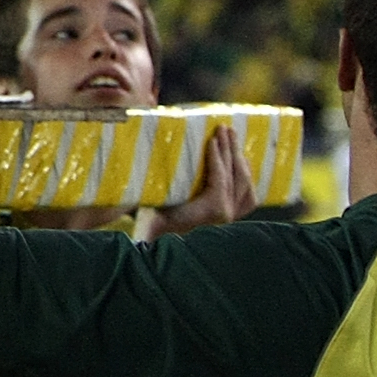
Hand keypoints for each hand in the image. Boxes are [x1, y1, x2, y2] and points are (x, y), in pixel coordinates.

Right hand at [146, 123, 249, 237]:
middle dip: (230, 150)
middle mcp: (226, 216)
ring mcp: (232, 217)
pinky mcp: (233, 216)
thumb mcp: (149, 220)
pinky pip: (248, 195)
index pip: (220, 180)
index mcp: (211, 213)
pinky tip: (240, 160)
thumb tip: (129, 222)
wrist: (165, 248)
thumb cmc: (155, 228)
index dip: (217, 158)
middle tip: (223, 129)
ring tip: (232, 138)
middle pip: (236, 177)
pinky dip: (247, 176)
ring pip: (245, 184)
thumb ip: (144, 226)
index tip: (212, 139)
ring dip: (240, 159)